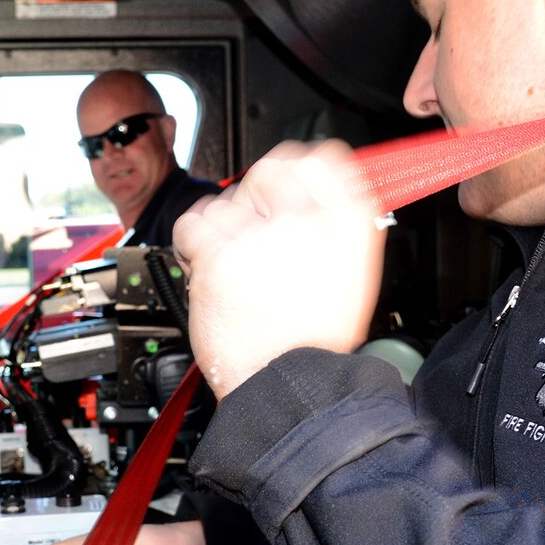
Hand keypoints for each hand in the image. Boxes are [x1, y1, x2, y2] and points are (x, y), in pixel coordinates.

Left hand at [172, 142, 384, 397]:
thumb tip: (318, 192)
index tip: (286, 181)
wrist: (288, 387)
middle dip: (255, 197)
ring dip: (223, 229)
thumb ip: (335, 229)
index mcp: (349, 225)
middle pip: (270, 169)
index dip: (298, 166)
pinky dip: (192, 243)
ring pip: (227, 202)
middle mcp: (308, 222)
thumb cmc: (314, 344)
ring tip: (235, 266)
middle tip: (254, 230)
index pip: (324, 158)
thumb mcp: (352, 278)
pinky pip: (192, 225)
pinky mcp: (220, 256)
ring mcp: (262, 237)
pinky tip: (208, 264)